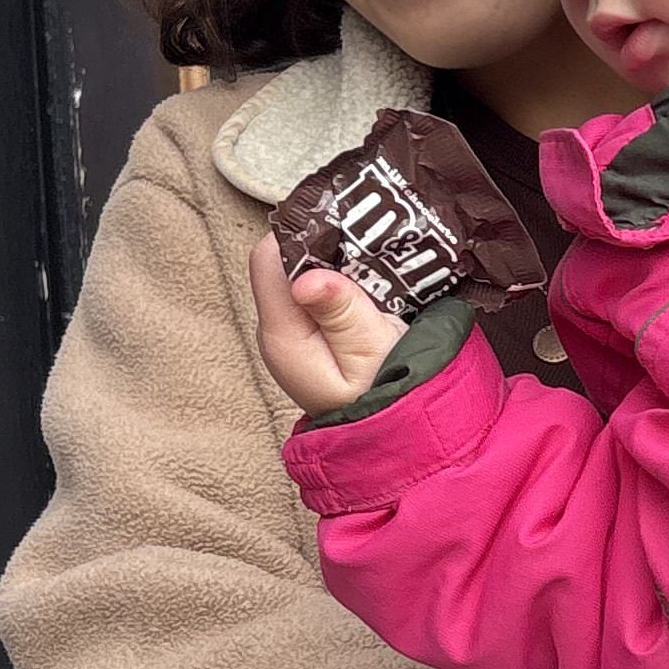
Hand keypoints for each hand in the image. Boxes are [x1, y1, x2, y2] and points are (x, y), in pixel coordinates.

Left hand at [250, 231, 405, 415]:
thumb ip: (340, 310)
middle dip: (326, 248)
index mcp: (282, 335)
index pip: (268, 258)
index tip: (347, 232)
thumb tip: (306, 278)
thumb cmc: (390, 396)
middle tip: (371, 252)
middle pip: (285, 263)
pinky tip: (373, 288)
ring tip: (378, 269)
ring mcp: (292, 335)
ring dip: (339, 264)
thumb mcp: (373, 351)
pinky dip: (344, 282)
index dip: (303, 236)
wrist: (400, 436)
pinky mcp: (310, 336)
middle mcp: (277, 332)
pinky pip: (318, 293)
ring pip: (303, 275)